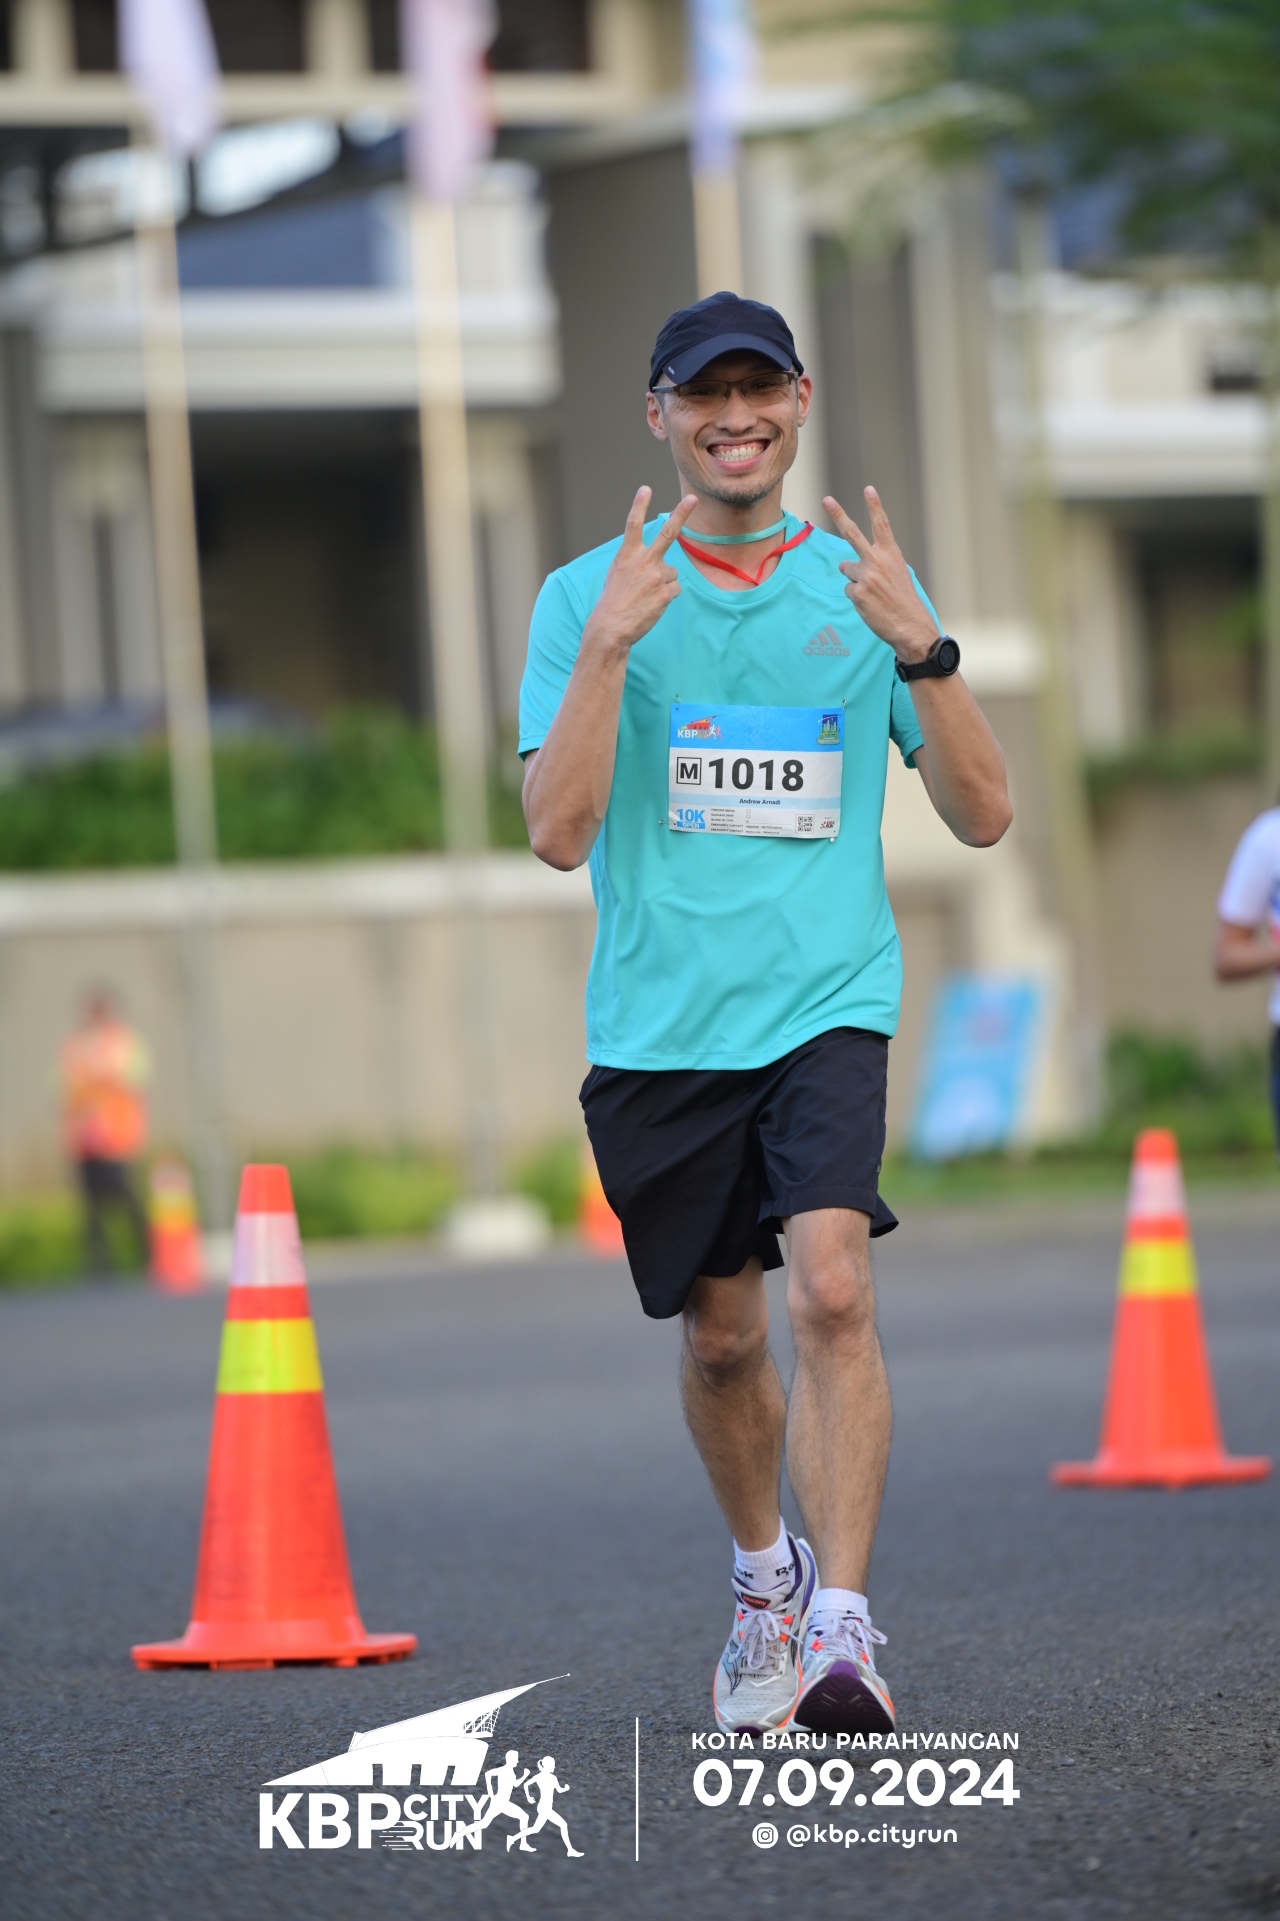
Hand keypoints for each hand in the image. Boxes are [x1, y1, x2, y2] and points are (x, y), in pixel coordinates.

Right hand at [584, 486, 697, 656]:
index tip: (646, 488)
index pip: (633, 524)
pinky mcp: (665, 593)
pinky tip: (652, 603)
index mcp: (627, 555)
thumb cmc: (612, 602)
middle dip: (681, 514)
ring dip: (663, 582)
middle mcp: (643, 561)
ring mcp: (656, 577)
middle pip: (667, 533)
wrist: (611, 628)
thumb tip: (658, 562)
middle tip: (692, 498)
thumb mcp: (617, 574)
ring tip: (646, 595)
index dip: (639, 505)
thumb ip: (635, 562)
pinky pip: (675, 589)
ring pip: (672, 572)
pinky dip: (666, 596)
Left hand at [823, 487, 938, 663]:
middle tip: (826, 499)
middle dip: (838, 513)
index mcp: (891, 554)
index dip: (874, 506)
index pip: (882, 524)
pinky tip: (870, 605)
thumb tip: (842, 565)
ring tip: (874, 593)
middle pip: (852, 533)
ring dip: (855, 580)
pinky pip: (848, 590)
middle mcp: (877, 560)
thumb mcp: (898, 574)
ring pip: (847, 570)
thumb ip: (875, 564)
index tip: (868, 488)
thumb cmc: (904, 601)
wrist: (910, 625)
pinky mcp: (857, 592)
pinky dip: (856, 597)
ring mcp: (866, 575)